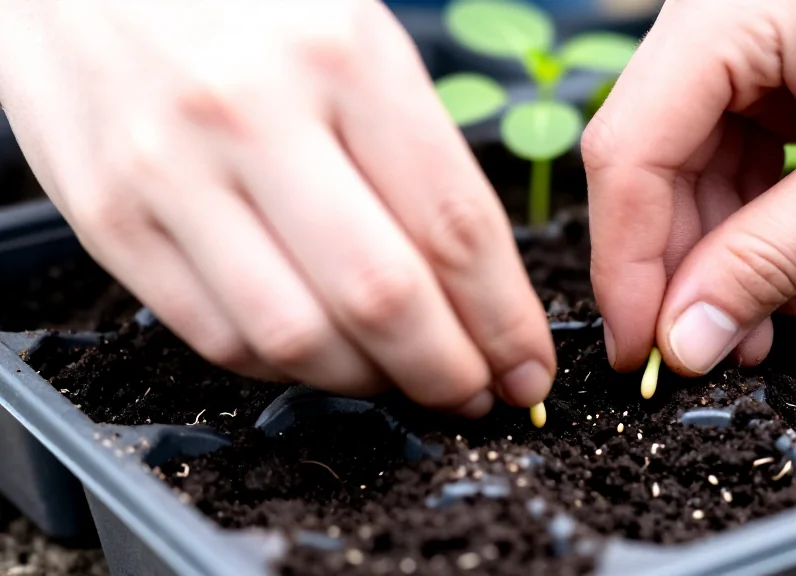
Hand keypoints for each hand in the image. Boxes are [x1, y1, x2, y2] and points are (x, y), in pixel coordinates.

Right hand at [0, 0, 554, 414]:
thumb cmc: (239, 2)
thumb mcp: (352, 34)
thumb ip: (412, 149)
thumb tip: (471, 278)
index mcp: (343, 55)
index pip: (454, 226)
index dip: (503, 320)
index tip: (525, 364)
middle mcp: (251, 114)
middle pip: (382, 297)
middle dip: (447, 371)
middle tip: (474, 392)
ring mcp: (169, 171)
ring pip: (296, 336)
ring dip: (367, 382)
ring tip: (400, 380)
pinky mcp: (107, 220)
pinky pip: (214, 335)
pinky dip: (284, 368)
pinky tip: (319, 357)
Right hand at [585, 0, 795, 374]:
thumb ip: (775, 256)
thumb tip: (688, 335)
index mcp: (731, 10)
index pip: (630, 149)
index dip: (625, 261)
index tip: (639, 347)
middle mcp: (716, 17)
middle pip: (649, 161)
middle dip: (679, 267)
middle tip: (706, 346)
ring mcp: (740, 41)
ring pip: (686, 169)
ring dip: (718, 256)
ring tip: (766, 321)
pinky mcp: (768, 68)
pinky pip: (729, 158)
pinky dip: (752, 224)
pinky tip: (791, 275)